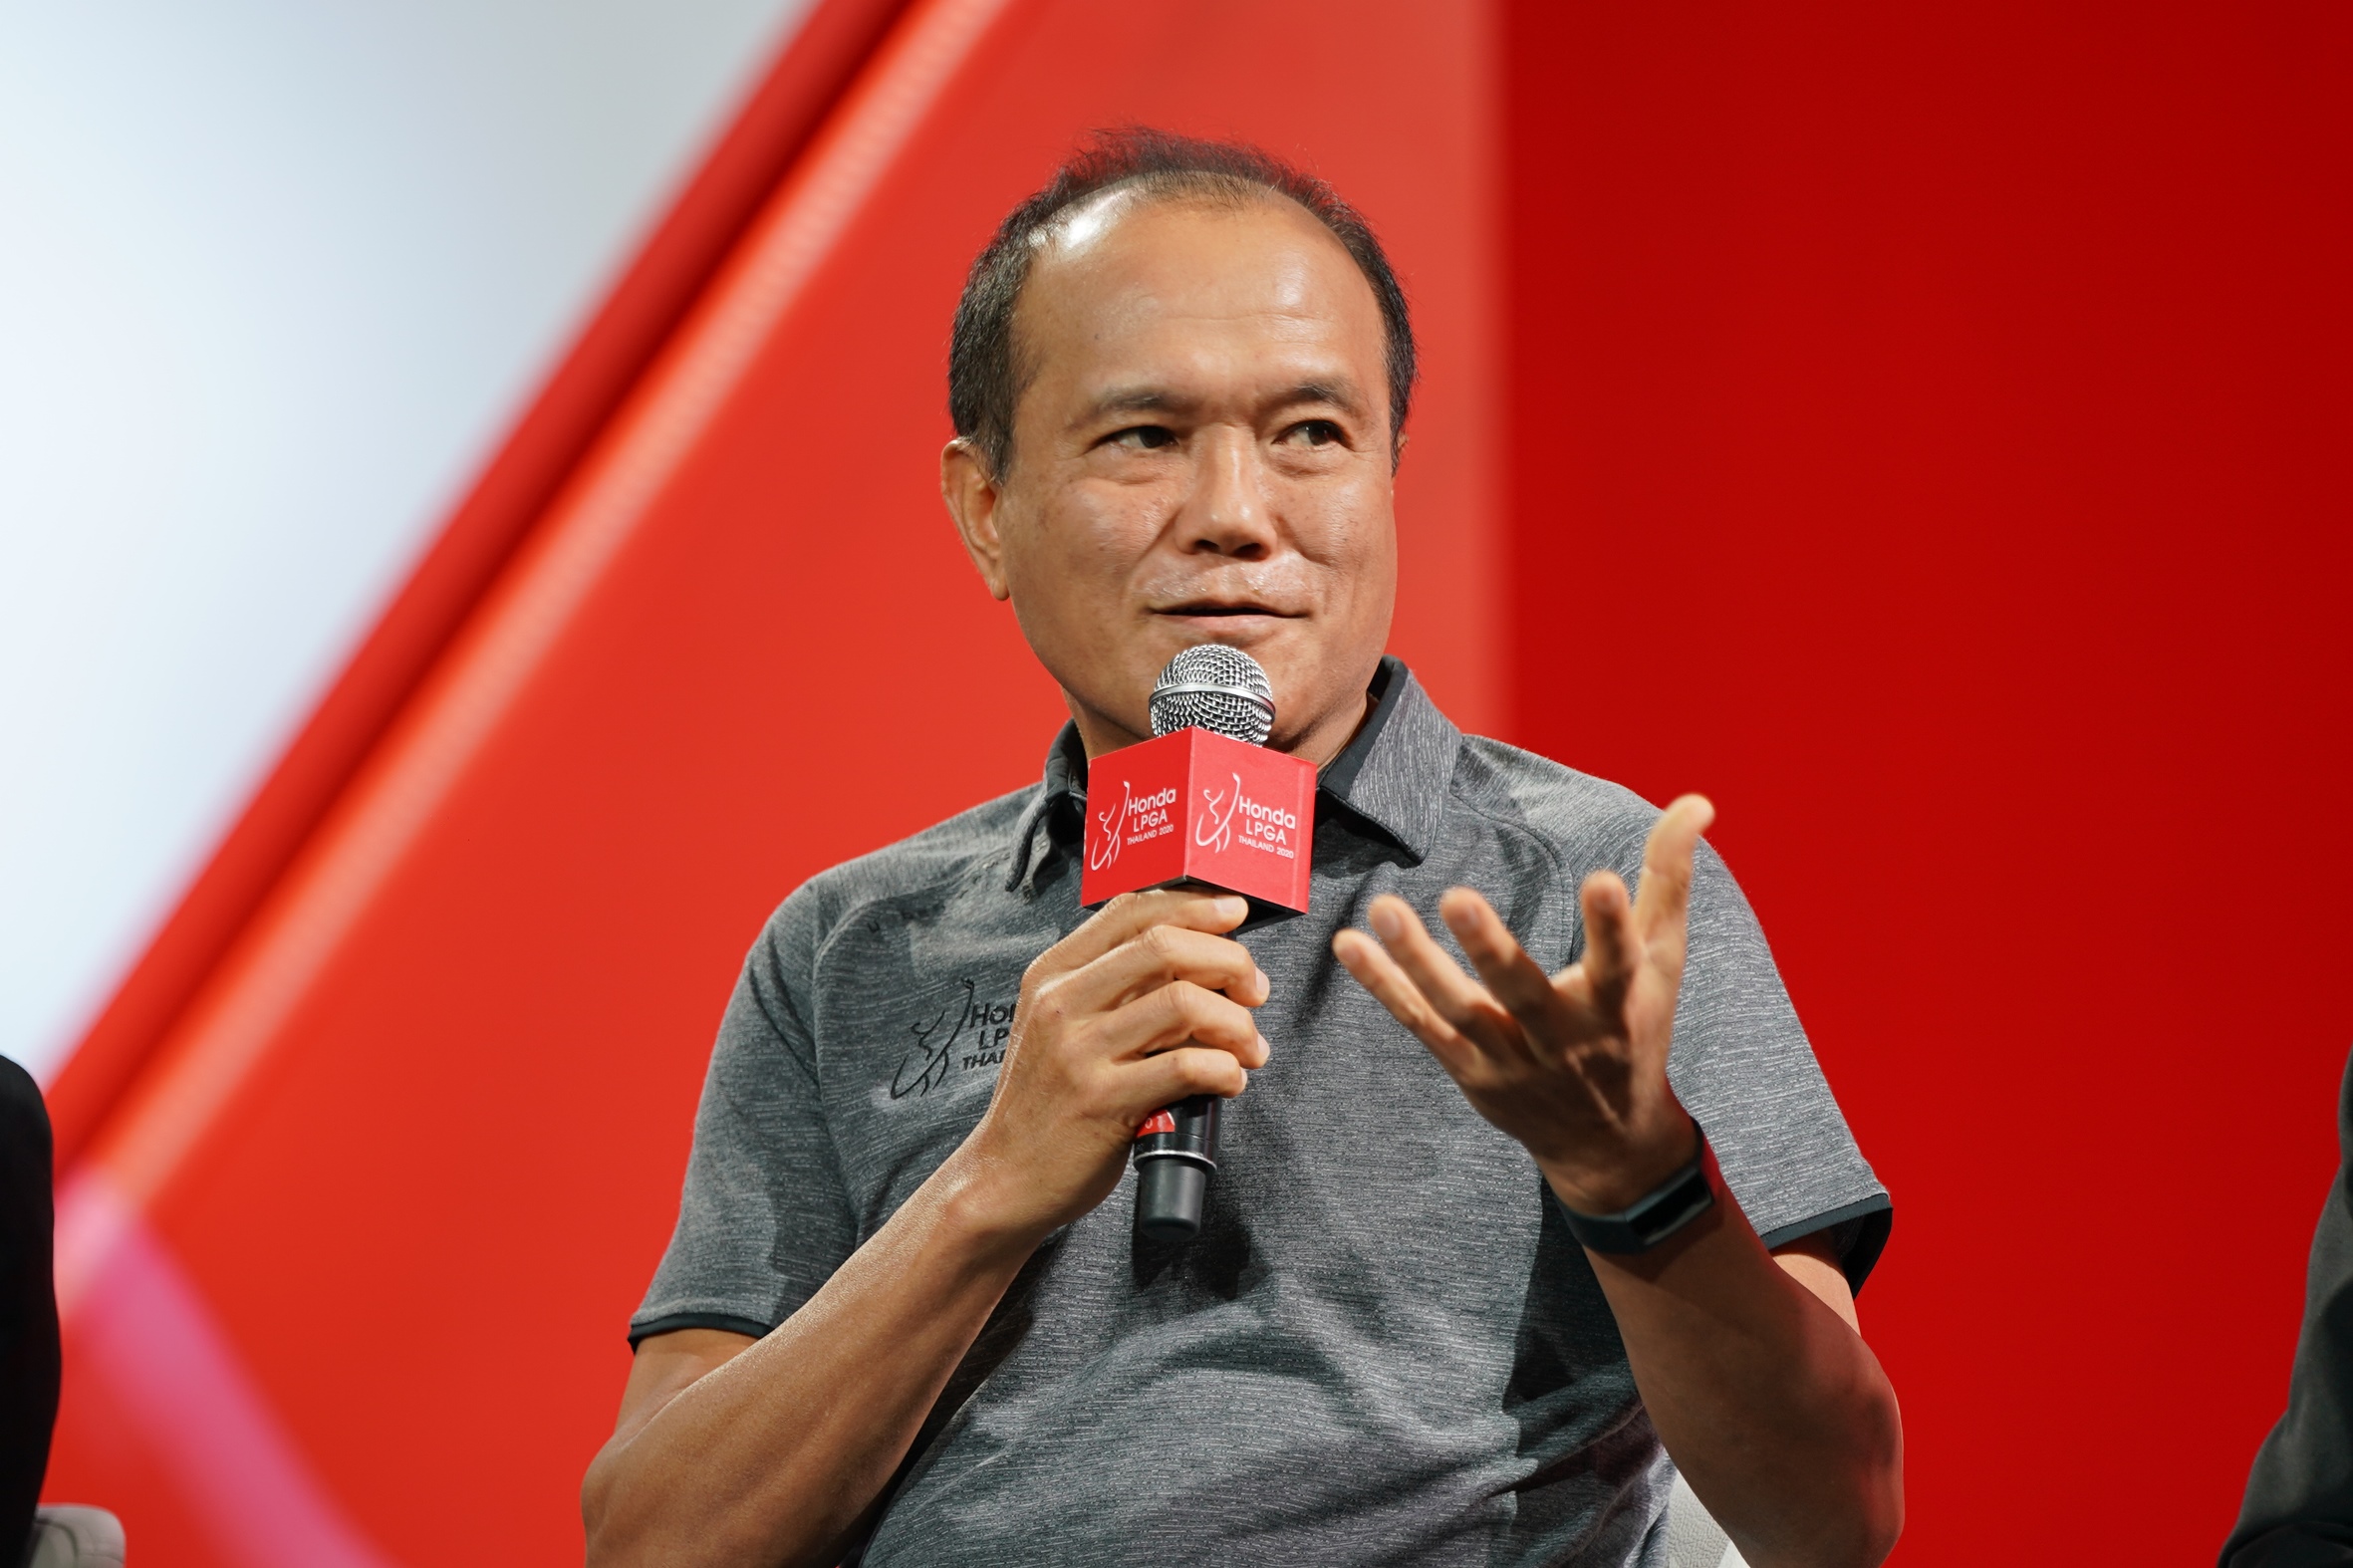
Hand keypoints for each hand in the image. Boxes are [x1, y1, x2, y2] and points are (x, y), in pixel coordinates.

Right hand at [952, 890, 1270, 1243]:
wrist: (1004, 1177)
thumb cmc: (1046, 1101)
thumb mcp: (1057, 1024)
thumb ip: (1110, 984)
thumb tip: (1194, 950)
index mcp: (1053, 974)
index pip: (1131, 910)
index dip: (1195, 905)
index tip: (1234, 914)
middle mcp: (1062, 1004)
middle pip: (1165, 946)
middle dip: (1229, 960)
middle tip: (1254, 988)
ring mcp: (1080, 1053)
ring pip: (1183, 1003)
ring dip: (1237, 1022)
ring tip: (1249, 1046)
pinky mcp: (1103, 1103)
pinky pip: (1187, 1066)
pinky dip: (1226, 1070)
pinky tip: (1230, 1081)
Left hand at [1331, 795, 1715, 1214]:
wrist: (1610, 1143)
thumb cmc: (1638, 1030)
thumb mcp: (1663, 959)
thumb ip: (1670, 877)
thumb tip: (1697, 801)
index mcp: (1619, 1005)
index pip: (1619, 962)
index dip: (1611, 925)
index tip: (1601, 879)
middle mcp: (1565, 1039)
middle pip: (1523, 993)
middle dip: (1492, 949)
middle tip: (1458, 897)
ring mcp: (1512, 1061)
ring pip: (1460, 1011)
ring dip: (1418, 962)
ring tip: (1382, 905)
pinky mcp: (1471, 1073)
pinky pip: (1422, 1026)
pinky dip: (1386, 988)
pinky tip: (1350, 944)